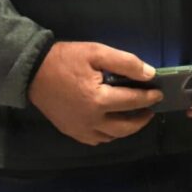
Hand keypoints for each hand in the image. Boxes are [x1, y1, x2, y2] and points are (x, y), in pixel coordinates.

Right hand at [28, 41, 162, 144]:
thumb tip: (149, 74)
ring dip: (126, 128)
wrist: (32, 72)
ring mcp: (79, 129)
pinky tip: (113, 123)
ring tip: (135, 115)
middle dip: (141, 119)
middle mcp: (90, 120)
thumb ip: (125, 63)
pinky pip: (96, 139)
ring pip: (111, 136)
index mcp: (98, 100)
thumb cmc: (66, 59)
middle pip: (124, 127)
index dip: (149, 97)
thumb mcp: (97, 52)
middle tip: (151, 109)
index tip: (159, 93)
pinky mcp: (70, 131)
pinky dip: (109, 134)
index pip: (132, 102)